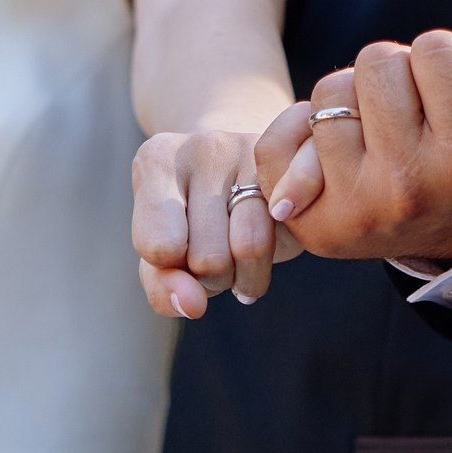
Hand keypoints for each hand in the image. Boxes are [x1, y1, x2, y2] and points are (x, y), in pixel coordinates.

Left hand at [130, 128, 297, 318]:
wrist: (239, 173)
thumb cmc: (190, 221)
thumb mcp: (161, 256)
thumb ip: (161, 286)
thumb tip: (192, 306)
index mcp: (156, 160)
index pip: (160, 247)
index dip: (172, 270)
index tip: (177, 253)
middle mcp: (203, 146)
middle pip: (209, 257)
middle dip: (212, 278)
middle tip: (213, 252)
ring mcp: (254, 151)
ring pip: (251, 247)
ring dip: (247, 276)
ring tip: (237, 256)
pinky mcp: (295, 168)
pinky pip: (289, 238)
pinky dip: (276, 259)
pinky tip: (265, 244)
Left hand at [256, 14, 451, 265]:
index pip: (436, 48)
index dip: (448, 59)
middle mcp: (417, 186)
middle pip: (378, 62)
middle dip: (400, 73)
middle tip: (423, 112)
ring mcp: (361, 208)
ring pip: (331, 93)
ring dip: (356, 100)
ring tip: (388, 133)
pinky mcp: (316, 224)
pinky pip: (276, 143)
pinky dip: (301, 133)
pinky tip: (342, 151)